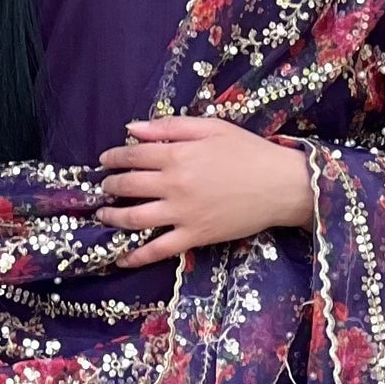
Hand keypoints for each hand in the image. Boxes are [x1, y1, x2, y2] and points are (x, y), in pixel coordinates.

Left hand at [95, 116, 312, 268]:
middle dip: (109, 185)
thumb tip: (133, 128)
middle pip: (127, 186)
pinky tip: (121, 257)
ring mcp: (182, 213)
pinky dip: (136, 255)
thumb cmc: (249, 151)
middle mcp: (174, 184)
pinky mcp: (194, 236)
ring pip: (134, 218)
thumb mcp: (212, 127)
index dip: (114, 157)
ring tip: (103, 215)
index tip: (105, 160)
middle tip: (104, 186)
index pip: (132, 155)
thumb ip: (170, 126)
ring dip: (113, 217)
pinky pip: (158, 250)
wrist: (281, 186)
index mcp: (177, 154)